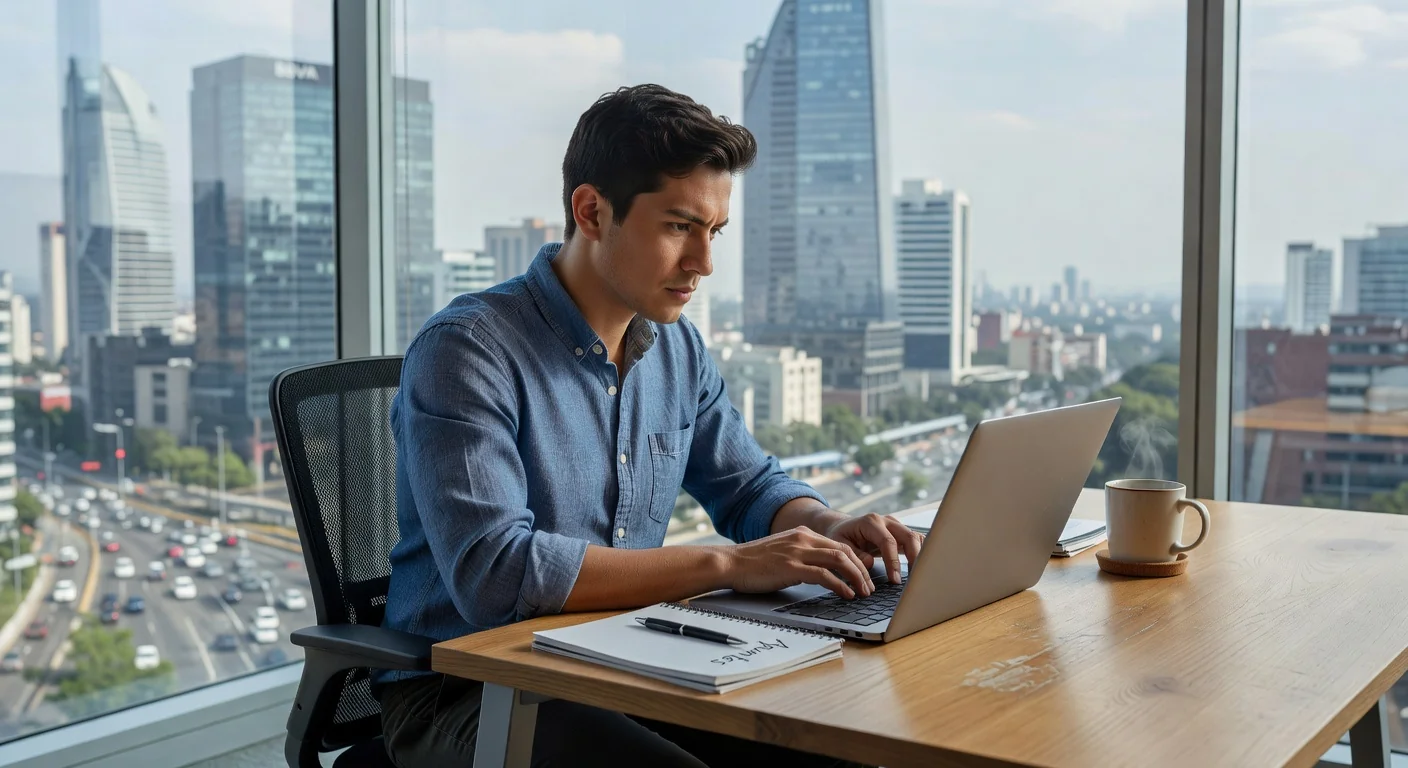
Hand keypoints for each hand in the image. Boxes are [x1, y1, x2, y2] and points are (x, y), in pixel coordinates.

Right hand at [726, 527, 874, 598]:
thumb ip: (802, 555)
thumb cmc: (753, 562)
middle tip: (870, 586)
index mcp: (803, 534)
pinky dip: (840, 585)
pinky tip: (847, 594)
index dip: (857, 560)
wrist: (730, 563)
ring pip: (839, 560)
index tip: (864, 576)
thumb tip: (821, 572)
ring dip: (856, 577)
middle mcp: (803, 539)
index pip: (839, 545)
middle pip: (845, 550)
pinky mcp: (791, 568)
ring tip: (864, 592)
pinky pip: (824, 575)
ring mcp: (797, 552)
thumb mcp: (783, 551)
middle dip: (862, 569)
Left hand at [821, 513, 924, 585]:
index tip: (895, 580)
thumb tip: (870, 563)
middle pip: (908, 536)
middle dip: (914, 558)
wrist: (842, 526)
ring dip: (920, 556)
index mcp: (871, 522)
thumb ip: (854, 554)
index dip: (893, 562)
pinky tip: (919, 568)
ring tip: (918, 576)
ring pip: (916, 538)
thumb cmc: (840, 536)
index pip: (888, 542)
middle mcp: (886, 521)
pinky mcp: (900, 533)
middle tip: (913, 579)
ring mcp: (895, 525)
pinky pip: (916, 541)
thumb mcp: (840, 545)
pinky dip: (921, 553)